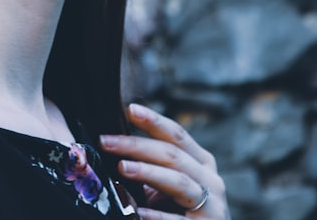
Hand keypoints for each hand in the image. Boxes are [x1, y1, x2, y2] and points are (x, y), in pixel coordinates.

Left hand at [99, 103, 229, 219]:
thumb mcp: (170, 182)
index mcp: (201, 162)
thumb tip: (111, 143)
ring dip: (148, 172)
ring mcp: (211, 205)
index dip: (154, 120)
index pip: (176, 135)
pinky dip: (158, 217)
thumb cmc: (181, 210)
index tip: (130, 109)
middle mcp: (209, 179)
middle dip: (136, 145)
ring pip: (178, 181)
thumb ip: (151, 164)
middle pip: (172, 154)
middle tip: (105, 141)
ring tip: (122, 167)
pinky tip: (138, 212)